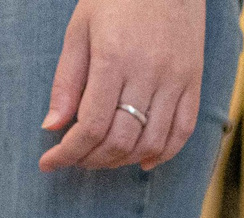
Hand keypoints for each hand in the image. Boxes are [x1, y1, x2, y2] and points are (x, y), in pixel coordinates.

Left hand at [39, 0, 205, 172]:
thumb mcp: (80, 30)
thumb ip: (67, 80)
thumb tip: (51, 127)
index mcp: (114, 58)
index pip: (90, 125)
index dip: (67, 152)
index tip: (49, 162)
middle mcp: (148, 72)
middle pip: (119, 140)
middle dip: (90, 159)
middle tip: (74, 158)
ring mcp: (176, 79)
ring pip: (150, 142)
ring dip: (121, 161)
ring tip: (102, 158)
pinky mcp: (193, 80)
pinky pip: (183, 130)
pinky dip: (162, 153)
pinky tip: (141, 161)